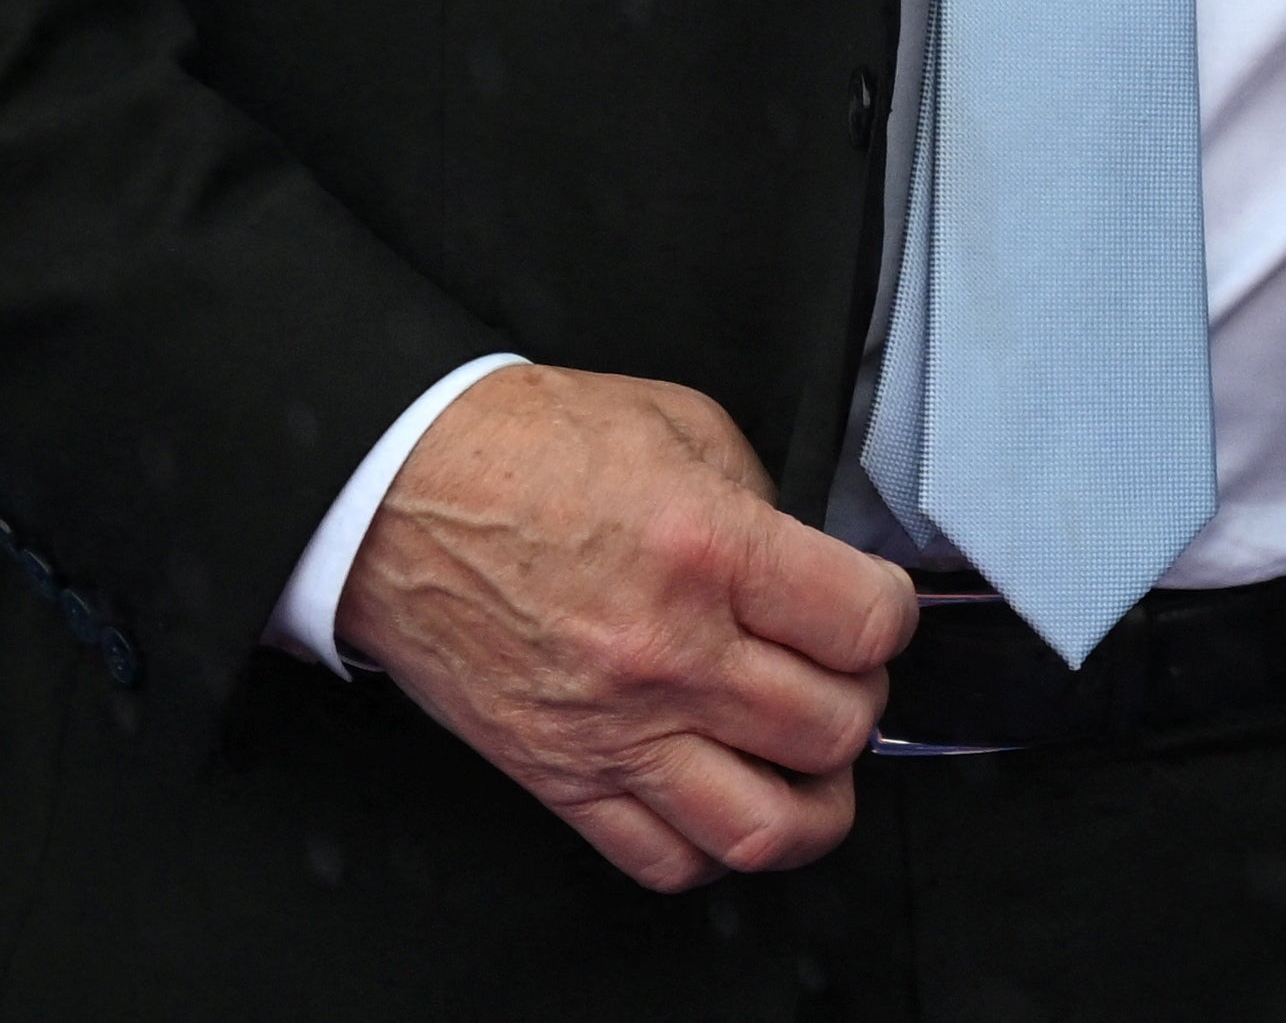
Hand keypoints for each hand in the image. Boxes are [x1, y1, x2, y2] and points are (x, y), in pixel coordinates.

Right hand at [333, 365, 915, 892]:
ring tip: (810, 760)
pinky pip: (664, 859)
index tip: (872, 608)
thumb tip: (817, 564)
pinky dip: (717, 847)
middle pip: (834, 729)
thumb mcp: (682, 427)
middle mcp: (665, 655)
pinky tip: (731, 797)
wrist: (394, 496)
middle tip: (839, 673)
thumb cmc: (526, 451)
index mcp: (706, 551)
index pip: (866, 626)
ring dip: (815, 801)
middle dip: (859, 700)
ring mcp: (610, 731)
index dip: (891, 617)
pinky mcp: (557, 778)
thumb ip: (765, 501)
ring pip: (763, 828)